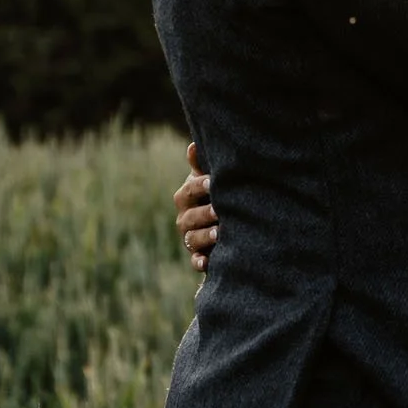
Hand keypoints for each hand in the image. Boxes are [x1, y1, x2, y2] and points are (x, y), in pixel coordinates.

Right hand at [174, 142, 218, 273]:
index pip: (189, 190)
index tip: (213, 181)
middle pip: (190, 217)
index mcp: (186, 197)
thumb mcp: (209, 180)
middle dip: (204, 213)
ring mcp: (190, 238)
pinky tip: (206, 262)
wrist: (223, 222)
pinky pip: (195, 261)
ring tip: (218, 233)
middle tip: (219, 211)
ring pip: (192, 239)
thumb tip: (193, 145)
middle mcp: (184, 218)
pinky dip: (199, 262)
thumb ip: (201, 165)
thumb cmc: (215, 194)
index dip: (200, 186)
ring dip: (204, 237)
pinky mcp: (198, 256)